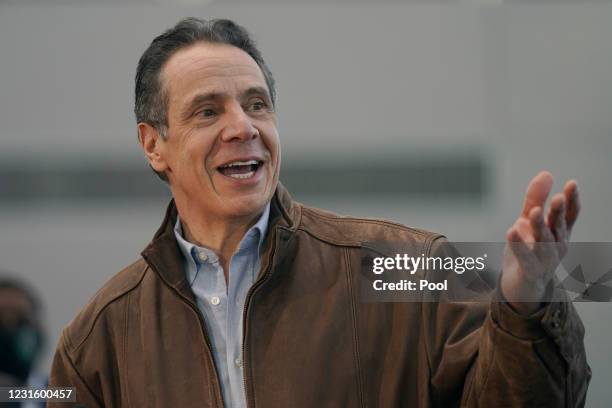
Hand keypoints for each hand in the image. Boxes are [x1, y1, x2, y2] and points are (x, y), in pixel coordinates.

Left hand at [500, 171, 579, 314]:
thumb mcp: (530, 221)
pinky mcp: (530, 271)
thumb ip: (536, 199)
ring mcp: (545, 259)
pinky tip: (510, 231)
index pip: (569, 215)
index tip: (572, 184)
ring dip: (539, 226)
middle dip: (558, 212)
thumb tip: (546, 173)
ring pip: (543, 240)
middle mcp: (556, 245)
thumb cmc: (529, 250)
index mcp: (559, 232)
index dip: (572, 200)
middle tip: (558, 197)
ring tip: (533, 211)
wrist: (521, 287)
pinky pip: (525, 257)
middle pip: (557, 226)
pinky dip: (518, 245)